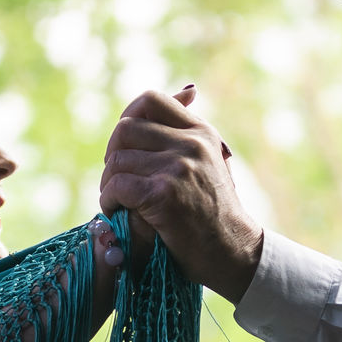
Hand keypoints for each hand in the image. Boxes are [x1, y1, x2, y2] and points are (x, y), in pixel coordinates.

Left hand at [100, 86, 262, 301]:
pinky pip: (117, 186)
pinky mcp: (164, 195)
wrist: (233, 251)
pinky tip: (117, 212)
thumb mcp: (212, 160)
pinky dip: (109, 201)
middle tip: (117, 178)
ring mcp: (178, 168)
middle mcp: (191, 144)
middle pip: (125, 129)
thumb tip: (188, 90)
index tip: (125, 146)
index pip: (151, 100)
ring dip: (108, 184)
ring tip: (118, 201)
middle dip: (112, 155)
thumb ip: (191, 130)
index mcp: (201, 132)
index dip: (128, 117)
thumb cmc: (216, 211)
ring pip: (117, 161)